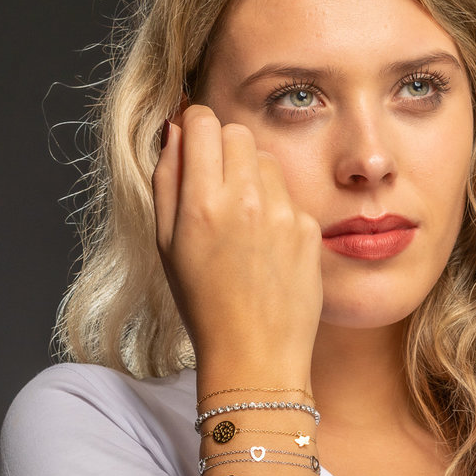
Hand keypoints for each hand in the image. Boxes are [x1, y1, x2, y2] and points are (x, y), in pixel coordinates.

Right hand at [152, 105, 321, 383]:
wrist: (256, 353)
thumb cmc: (203, 304)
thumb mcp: (166, 244)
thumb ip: (167, 179)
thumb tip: (176, 129)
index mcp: (202, 203)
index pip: (203, 122)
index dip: (195, 127)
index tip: (194, 143)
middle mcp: (246, 200)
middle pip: (237, 132)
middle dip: (223, 147)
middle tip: (216, 183)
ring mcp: (283, 213)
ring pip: (267, 159)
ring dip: (252, 175)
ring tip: (242, 219)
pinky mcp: (309, 227)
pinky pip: (289, 195)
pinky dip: (275, 207)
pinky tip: (267, 244)